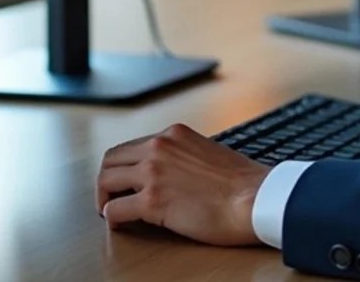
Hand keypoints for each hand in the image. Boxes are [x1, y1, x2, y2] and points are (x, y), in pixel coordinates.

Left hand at [96, 123, 268, 245]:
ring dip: (104, 199)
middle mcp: (159, 147)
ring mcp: (152, 173)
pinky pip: (114, 210)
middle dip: (107, 180)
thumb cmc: (243, 182)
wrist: (255, 198)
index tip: (125, 181)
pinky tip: (120, 224)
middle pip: (111, 160)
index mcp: (173, 134)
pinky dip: (113, 218)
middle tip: (110, 197)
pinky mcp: (151, 201)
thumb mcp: (208, 152)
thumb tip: (171, 175)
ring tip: (110, 211)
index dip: (123, 167)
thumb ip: (184, 157)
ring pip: (106, 181)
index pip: (131, 146)